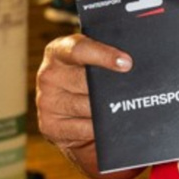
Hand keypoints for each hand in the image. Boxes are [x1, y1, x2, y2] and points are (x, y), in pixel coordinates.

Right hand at [35, 32, 131, 177]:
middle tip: (131, 92)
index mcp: (59, 51)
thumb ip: (108, 58)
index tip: (126, 63)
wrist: (67, 112)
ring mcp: (46, 102)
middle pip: (86, 82)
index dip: (104, 55)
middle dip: (110, 89)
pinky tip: (107, 125)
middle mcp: (49, 75)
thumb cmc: (87, 81)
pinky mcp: (49, 126)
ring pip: (88, 108)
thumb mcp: (92, 63)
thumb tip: (130, 63)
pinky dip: (100, 129)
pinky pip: (84, 129)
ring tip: (118, 110)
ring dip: (107, 111)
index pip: (79, 49)